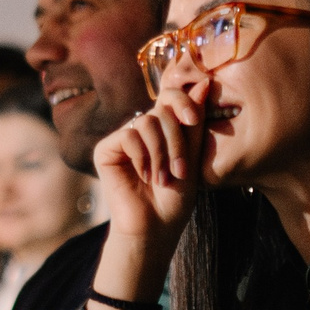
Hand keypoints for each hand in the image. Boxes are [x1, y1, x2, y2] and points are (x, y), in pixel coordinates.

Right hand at [91, 72, 210, 250]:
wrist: (156, 227)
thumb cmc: (175, 198)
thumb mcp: (192, 156)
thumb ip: (194, 121)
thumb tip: (204, 82)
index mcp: (163, 129)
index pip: (170, 97)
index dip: (182, 100)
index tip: (193, 119)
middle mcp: (142, 129)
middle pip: (162, 110)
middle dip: (176, 141)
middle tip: (180, 171)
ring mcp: (123, 138)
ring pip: (147, 121)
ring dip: (161, 152)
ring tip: (163, 178)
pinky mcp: (105, 149)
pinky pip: (129, 135)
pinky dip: (142, 156)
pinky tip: (144, 176)